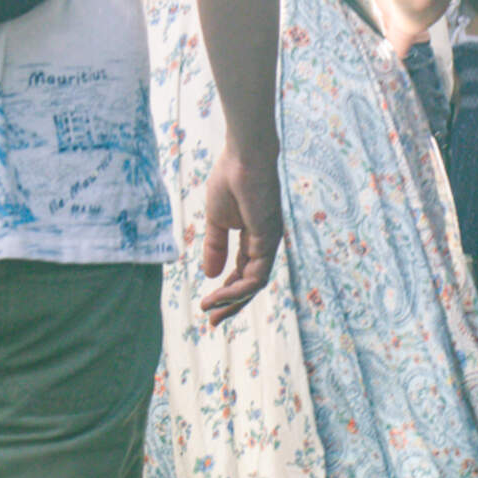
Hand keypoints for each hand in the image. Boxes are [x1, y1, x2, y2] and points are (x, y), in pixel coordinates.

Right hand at [199, 145, 282, 323]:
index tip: (207, 307)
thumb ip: (215, 247)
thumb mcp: (216, 221)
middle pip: (251, 284)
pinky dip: (237, 287)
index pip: (243, 273)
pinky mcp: (269, 239)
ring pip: (254, 284)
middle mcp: (265, 244)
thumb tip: (210, 274)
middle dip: (231, 304)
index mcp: (253, 239)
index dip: (226, 292)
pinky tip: (219, 293)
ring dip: (232, 300)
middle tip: (212, 321)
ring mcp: (270, 242)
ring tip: (211, 310)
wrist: (242, 156)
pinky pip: (256, 274)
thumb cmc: (229, 179)